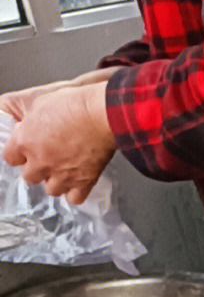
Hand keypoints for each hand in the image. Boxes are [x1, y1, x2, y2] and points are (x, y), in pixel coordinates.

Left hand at [2, 82, 115, 202]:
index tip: (24, 150)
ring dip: (55, 181)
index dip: (18, 153)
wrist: (101, 114)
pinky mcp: (83, 182)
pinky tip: (78, 181)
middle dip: (36, 168)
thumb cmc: (72, 104)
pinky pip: (74, 198)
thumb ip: (18, 111)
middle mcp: (41, 162)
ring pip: (51, 190)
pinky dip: (75, 191)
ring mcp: (62, 175)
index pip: (9, 158)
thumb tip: (9, 117)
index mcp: (25, 142)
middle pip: (29, 177)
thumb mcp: (36, 98)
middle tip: (47, 157)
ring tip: (63, 169)